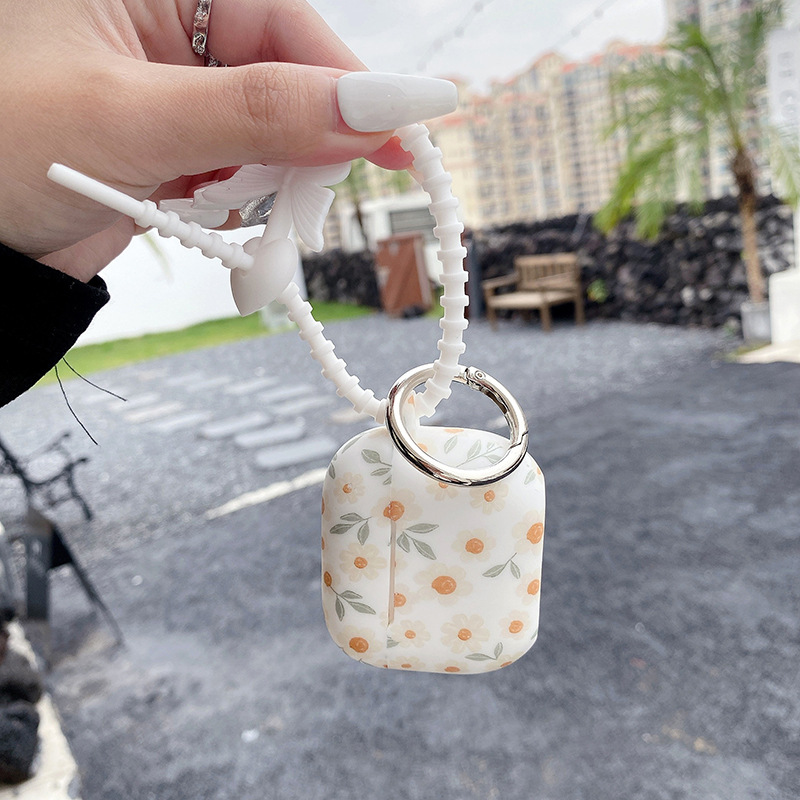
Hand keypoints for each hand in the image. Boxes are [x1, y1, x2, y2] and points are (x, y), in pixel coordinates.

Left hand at [0, 0, 412, 280]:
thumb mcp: (135, 120)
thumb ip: (258, 112)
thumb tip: (367, 108)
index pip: (283, 21)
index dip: (348, 82)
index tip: (405, 132)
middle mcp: (169, 30)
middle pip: (287, 79)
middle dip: (304, 145)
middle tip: (315, 198)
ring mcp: (176, 94)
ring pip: (270, 134)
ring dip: (271, 184)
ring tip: (236, 215)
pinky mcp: (176, 147)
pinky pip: (242, 171)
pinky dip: (243, 205)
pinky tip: (211, 216)